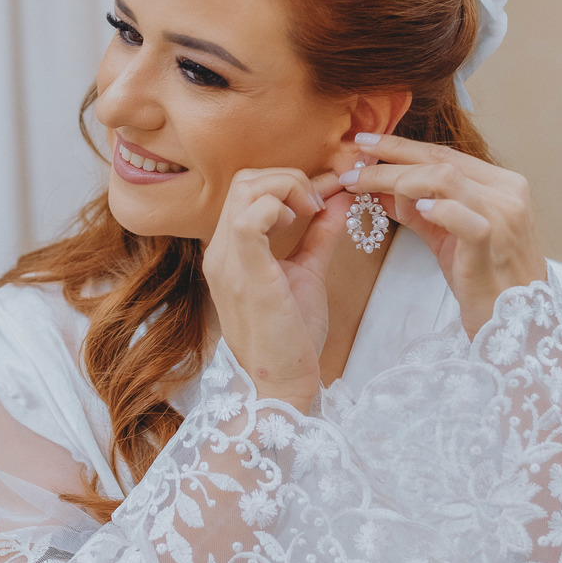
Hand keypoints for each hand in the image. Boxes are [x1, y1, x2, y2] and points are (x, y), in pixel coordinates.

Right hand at [202, 167, 347, 410]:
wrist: (281, 384)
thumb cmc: (291, 337)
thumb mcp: (307, 272)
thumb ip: (320, 235)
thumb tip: (340, 199)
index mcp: (231, 250)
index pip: (247, 188)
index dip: (288, 180)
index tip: (326, 195)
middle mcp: (221, 250)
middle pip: (244, 180)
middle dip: (289, 178)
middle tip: (319, 204)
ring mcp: (228, 261)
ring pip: (246, 188)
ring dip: (287, 187)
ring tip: (311, 211)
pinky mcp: (245, 274)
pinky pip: (250, 218)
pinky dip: (279, 205)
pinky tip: (300, 220)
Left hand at [343, 133, 545, 337]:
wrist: (521, 323)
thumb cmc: (483, 278)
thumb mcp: (447, 236)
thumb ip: (417, 210)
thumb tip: (375, 188)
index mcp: (501, 184)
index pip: (444, 154)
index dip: (400, 146)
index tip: (362, 142)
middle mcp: (507, 192)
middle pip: (438, 162)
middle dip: (387, 160)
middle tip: (350, 168)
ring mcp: (503, 215)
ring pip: (444, 179)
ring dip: (397, 181)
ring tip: (366, 189)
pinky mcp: (492, 242)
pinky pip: (461, 216)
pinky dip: (435, 209)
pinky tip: (415, 210)